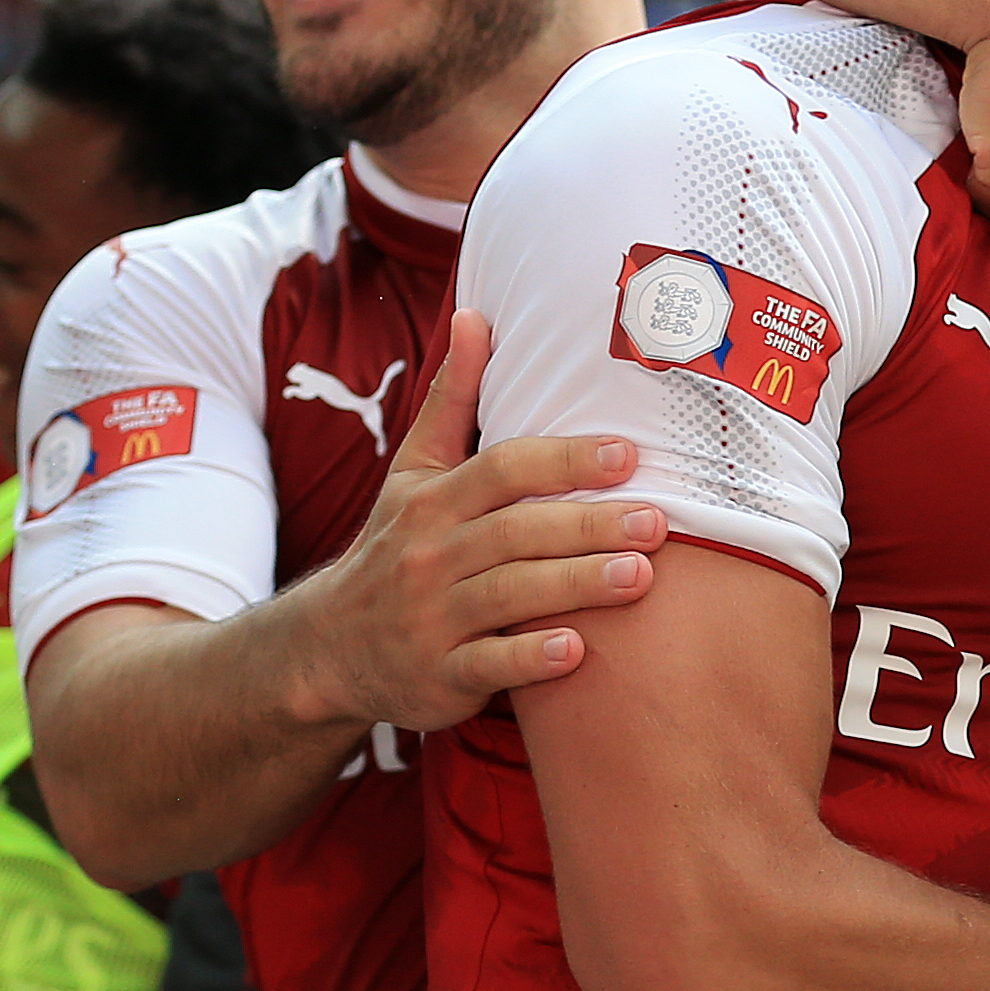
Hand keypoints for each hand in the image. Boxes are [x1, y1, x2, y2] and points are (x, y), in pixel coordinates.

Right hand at [280, 311, 666, 731]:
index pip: (502, 470)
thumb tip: (473, 314)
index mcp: (431, 499)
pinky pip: (488, 665)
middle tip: (658, 521)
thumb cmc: (394, 545)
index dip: (565, 459)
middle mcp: (428, 555)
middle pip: (515, 531)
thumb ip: (452, 399)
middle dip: (589, 524)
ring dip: (575, 585)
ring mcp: (432, 618)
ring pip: (509, 595)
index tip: (628, 454)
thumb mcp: (412, 471)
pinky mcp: (439, 676)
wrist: (330, 647)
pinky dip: (529, 659)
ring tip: (640, 577)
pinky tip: (577, 651)